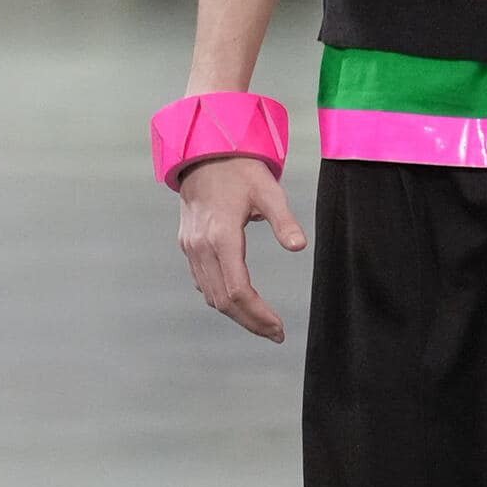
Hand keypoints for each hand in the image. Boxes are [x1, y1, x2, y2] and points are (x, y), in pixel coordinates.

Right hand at [176, 154, 305, 341]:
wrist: (204, 152)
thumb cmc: (239, 170)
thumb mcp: (268, 190)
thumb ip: (283, 220)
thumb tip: (298, 246)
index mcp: (221, 236)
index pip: (239, 291)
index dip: (259, 314)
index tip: (279, 328)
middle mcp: (201, 247)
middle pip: (223, 301)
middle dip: (250, 322)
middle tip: (276, 334)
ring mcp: (191, 248)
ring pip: (210, 295)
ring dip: (236, 314)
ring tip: (263, 324)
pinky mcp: (188, 245)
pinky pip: (202, 282)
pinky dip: (221, 298)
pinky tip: (241, 302)